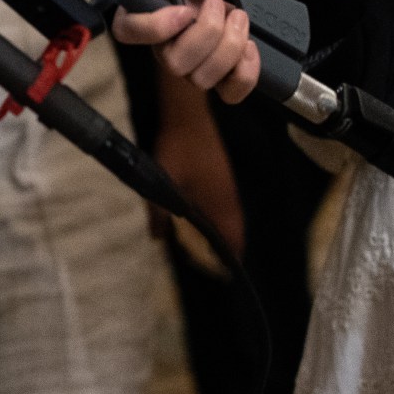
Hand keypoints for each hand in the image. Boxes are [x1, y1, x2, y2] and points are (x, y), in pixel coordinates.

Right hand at [112, 0, 265, 103]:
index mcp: (147, 4)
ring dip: (229, 48)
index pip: (128, 31)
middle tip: (221, 4)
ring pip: (201, 79)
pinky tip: (252, 47)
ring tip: (240, 16)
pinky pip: (229, 92)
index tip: (185, 11)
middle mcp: (165, 38)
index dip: (153, 29)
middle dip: (207, 35)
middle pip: (172, 62)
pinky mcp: (221, 72)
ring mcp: (193, 60)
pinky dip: (245, 74)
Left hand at [149, 80, 245, 259]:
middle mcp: (229, 199)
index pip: (233, 240)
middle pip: (235, 233)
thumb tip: (157, 239)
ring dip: (223, 234)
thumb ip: (158, 212)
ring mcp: (228, 187)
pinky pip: (227, 207)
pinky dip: (220, 219)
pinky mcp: (223, 178)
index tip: (225, 276)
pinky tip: (203, 221)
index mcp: (219, 204)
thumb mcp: (163, 181)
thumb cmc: (177, 149)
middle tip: (213, 266)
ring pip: (231, 219)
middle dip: (227, 250)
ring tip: (208, 248)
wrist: (188, 117)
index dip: (230, 260)